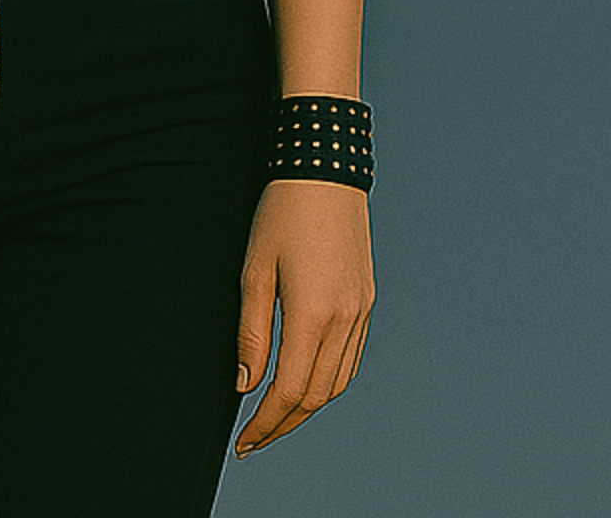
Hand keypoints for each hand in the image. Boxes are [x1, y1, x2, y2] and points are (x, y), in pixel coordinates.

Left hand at [234, 179, 373, 455]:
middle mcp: (345, 321)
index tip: (243, 440)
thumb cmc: (281, 212)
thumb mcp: (254, 269)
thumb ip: (251, 332)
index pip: (289, 392)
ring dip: (308, 407)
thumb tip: (245, 384)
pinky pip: (351, 359)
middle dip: (285, 423)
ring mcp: (361, 313)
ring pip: (337, 383)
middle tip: (255, 437)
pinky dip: (328, 381)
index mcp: (314, 315)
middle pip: (316, 396)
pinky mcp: (367, 302)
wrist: (324, 170)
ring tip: (276, 417)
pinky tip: (306, 382)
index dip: (265, 422)